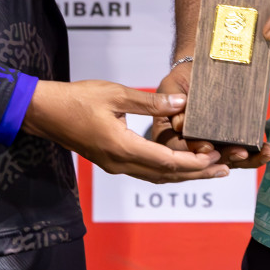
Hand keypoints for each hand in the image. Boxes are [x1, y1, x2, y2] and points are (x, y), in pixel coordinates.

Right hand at [22, 79, 228, 182]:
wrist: (45, 112)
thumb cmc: (77, 98)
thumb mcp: (115, 93)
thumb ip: (150, 101)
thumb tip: (181, 105)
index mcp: (121, 146)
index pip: (166, 162)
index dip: (193, 162)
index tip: (214, 156)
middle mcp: (119, 162)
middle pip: (165, 176)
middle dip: (196, 174)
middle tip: (224, 170)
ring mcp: (114, 165)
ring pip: (155, 176)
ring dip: (183, 175)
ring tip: (209, 170)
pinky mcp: (110, 161)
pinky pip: (144, 171)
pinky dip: (166, 170)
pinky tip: (178, 164)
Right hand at [147, 60, 269, 168]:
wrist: (198, 73)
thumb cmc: (182, 79)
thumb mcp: (171, 85)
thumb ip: (171, 100)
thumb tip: (179, 124)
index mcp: (169, 138)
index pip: (179, 152)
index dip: (194, 153)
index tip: (207, 148)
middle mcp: (190, 150)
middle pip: (207, 162)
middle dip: (227, 158)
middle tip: (242, 152)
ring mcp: (211, 150)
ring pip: (227, 161)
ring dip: (248, 160)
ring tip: (266, 153)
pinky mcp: (227, 147)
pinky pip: (240, 156)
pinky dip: (256, 155)